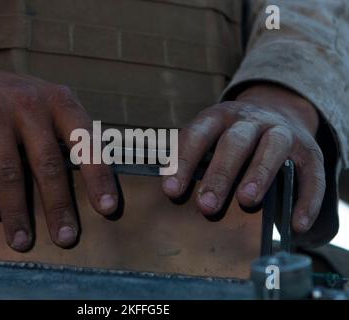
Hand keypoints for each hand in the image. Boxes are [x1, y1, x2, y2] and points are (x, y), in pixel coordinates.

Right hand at [0, 60, 117, 250]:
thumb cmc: (15, 105)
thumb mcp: (47, 108)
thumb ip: (67, 137)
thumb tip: (92, 188)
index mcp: (59, 102)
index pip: (85, 141)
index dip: (98, 176)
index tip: (108, 208)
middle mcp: (28, 102)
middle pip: (48, 163)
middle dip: (58, 206)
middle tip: (66, 238)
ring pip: (10, 171)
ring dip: (17, 212)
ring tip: (22, 241)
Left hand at [162, 84, 324, 232]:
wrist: (279, 113)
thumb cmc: (235, 135)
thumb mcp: (213, 135)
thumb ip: (195, 156)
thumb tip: (170, 190)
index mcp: (221, 116)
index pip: (198, 134)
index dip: (184, 161)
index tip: (171, 191)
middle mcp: (252, 120)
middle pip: (235, 142)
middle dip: (220, 174)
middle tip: (206, 205)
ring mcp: (283, 132)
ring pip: (272, 148)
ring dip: (259, 174)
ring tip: (247, 200)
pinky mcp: (309, 150)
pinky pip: (312, 174)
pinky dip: (307, 199)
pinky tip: (296, 223)